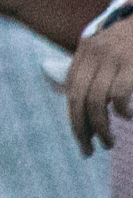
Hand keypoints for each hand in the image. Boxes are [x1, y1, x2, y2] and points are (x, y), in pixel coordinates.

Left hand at [68, 19, 132, 154]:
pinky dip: (119, 111)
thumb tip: (89, 107)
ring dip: (100, 128)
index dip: (74, 117)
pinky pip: (117, 95)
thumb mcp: (112, 47)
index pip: (71, 89)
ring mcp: (113, 58)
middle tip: (89, 150)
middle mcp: (94, 53)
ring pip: (95, 101)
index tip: (81, 139)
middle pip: (77, 98)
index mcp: (86, 50)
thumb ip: (99, 69)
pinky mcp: (130, 64)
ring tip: (108, 142)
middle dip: (81, 129)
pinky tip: (125, 116)